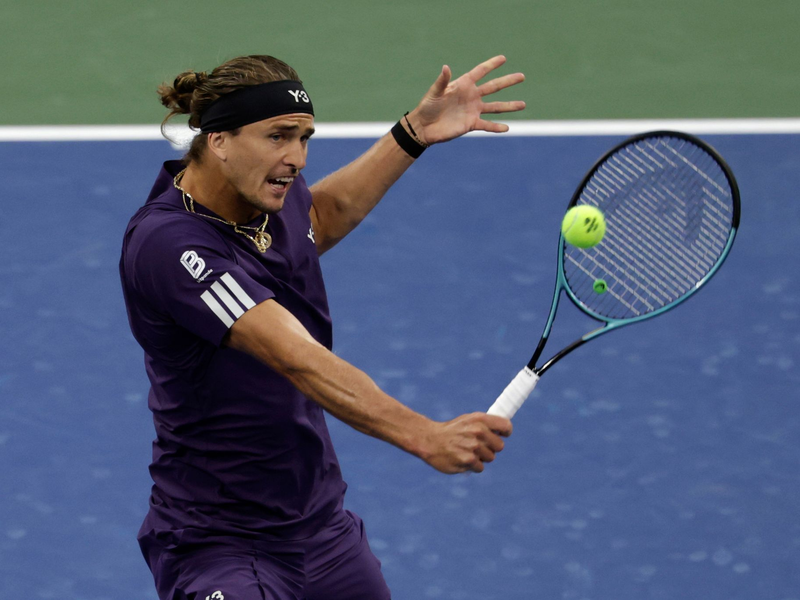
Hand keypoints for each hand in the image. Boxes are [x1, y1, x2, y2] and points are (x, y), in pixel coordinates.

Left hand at [407, 55, 525, 145]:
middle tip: (522, 76)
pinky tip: (507, 128)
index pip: (480, 72)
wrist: (424, 127)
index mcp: (463, 85)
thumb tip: (446, 67)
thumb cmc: (427, 106)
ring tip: (523, 104)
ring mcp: (473, 110)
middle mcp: (472, 96)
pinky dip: (496, 127)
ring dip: (509, 106)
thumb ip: (442, 81)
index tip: (503, 58)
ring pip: (495, 106)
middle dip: (507, 82)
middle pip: (493, 87)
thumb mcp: (434, 92)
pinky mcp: (471, 124)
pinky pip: (487, 125)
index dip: (491, 65)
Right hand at [420, 412, 512, 473]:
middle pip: (500, 446)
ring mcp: (473, 447)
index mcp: (480, 419)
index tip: (502, 435)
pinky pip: (480, 467)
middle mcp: (478, 432)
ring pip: (490, 458)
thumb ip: (485, 424)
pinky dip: (473, 466)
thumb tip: (504, 431)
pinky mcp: (468, 461)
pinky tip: (461, 458)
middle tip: (478, 445)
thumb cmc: (451, 430)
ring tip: (467, 451)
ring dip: (481, 457)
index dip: (505, 432)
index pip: (506, 426)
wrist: (429, 440)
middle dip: (491, 447)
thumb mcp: (468, 420)